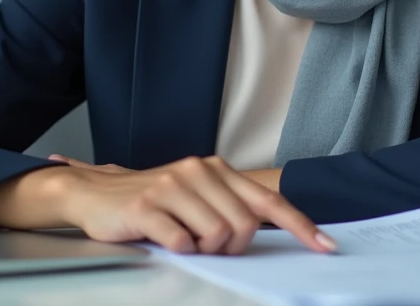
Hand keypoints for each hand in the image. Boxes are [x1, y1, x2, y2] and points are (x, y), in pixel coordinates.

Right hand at [47, 154, 336, 255]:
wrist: (95, 194)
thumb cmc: (152, 201)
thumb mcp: (196, 197)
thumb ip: (230, 207)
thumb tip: (267, 231)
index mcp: (216, 169)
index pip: (268, 200)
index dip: (300, 224)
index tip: (324, 245)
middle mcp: (198, 170)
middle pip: (244, 225)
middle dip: (233, 247)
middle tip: (209, 246)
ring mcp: (173, 186)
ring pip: (217, 236)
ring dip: (204, 250)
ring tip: (183, 239)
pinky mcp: (148, 206)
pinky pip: (183, 243)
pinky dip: (180, 251)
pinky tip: (166, 239)